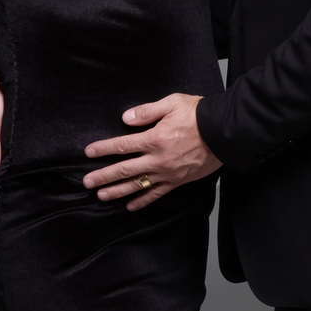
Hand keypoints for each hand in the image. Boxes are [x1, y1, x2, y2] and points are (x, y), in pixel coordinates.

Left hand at [83, 93, 222, 210]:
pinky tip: (131, 206)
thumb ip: (147, 111)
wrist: (224, 133)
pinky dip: (143, 201)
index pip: (122, 145)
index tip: (89, 152)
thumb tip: (126, 118)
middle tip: (87, 182)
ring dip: (118, 191)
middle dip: (104, 176)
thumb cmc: (199, 115)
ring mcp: (167, 173)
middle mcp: (158, 159)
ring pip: (138, 185)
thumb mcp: (172, 103)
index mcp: (154, 138)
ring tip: (102, 196)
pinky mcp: (178, 181)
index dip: (103, 149)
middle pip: (125, 169)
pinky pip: (157, 194)